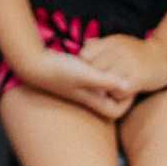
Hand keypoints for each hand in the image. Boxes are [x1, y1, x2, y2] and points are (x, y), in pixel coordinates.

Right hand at [9, 46, 136, 120]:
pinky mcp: (73, 75)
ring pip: (102, 86)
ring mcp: (79, 86)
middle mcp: (87, 95)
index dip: (127, 102)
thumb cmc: (59, 71)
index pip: (116, 111)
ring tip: (118, 62)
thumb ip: (106, 81)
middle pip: (111, 99)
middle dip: (121, 88)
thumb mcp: (86, 74)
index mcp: (91, 99)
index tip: (132, 85)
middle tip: (130, 73)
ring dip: (110, 75)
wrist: (33, 64)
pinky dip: (98, 67)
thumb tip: (129, 87)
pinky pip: (92, 75)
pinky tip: (100, 54)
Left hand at [81, 31, 166, 96]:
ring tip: (112, 91)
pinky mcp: (138, 77)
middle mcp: (118, 51)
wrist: (165, 55)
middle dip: (93, 81)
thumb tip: (84, 46)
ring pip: (104, 83)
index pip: (85, 54)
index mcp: (111, 42)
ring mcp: (128, 64)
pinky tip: (125, 93)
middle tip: (99, 86)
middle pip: (93, 70)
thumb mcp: (119, 42)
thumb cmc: (138, 52)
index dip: (84, 66)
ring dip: (106, 90)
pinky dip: (119, 97)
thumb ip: (101, 45)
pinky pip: (119, 92)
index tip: (90, 73)